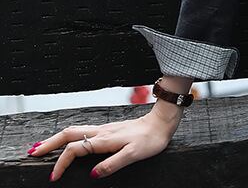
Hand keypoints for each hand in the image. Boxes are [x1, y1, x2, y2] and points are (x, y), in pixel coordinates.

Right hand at [26, 106, 181, 179]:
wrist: (163, 121)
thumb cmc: (151, 138)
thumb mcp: (134, 154)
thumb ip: (113, 163)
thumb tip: (94, 174)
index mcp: (105, 139)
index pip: (75, 149)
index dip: (61, 163)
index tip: (53, 177)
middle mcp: (102, 132)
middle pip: (69, 134)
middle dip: (49, 143)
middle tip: (33, 152)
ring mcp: (105, 129)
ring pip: (75, 131)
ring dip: (57, 138)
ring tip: (43, 146)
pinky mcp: (109, 130)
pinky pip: (83, 131)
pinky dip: (69, 136)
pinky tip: (68, 141)